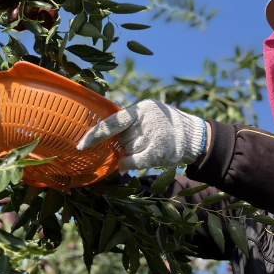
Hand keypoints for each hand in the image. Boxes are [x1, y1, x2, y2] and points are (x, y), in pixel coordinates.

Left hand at [76, 99, 206, 170]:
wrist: (192, 136)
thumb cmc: (163, 125)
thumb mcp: (146, 115)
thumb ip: (127, 123)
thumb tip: (101, 137)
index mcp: (141, 109)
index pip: (113, 122)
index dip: (96, 134)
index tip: (80, 145)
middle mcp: (147, 120)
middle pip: (121, 139)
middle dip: (125, 143)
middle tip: (141, 139)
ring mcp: (154, 135)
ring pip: (127, 150)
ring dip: (132, 152)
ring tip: (149, 146)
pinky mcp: (160, 150)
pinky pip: (134, 161)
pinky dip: (128, 164)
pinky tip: (125, 165)